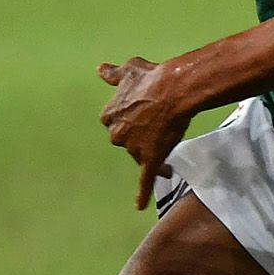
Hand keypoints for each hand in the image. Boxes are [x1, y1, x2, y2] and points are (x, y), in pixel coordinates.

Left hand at [97, 56, 189, 209]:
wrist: (173, 90)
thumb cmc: (151, 78)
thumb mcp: (129, 70)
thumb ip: (113, 74)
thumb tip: (100, 69)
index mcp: (109, 115)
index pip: (115, 121)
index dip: (130, 118)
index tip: (141, 114)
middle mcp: (117, 134)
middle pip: (126, 140)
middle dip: (138, 135)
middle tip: (155, 125)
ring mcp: (133, 148)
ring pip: (139, 156)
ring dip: (149, 151)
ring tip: (166, 140)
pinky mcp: (149, 160)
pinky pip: (144, 180)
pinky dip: (141, 193)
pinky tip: (139, 205)